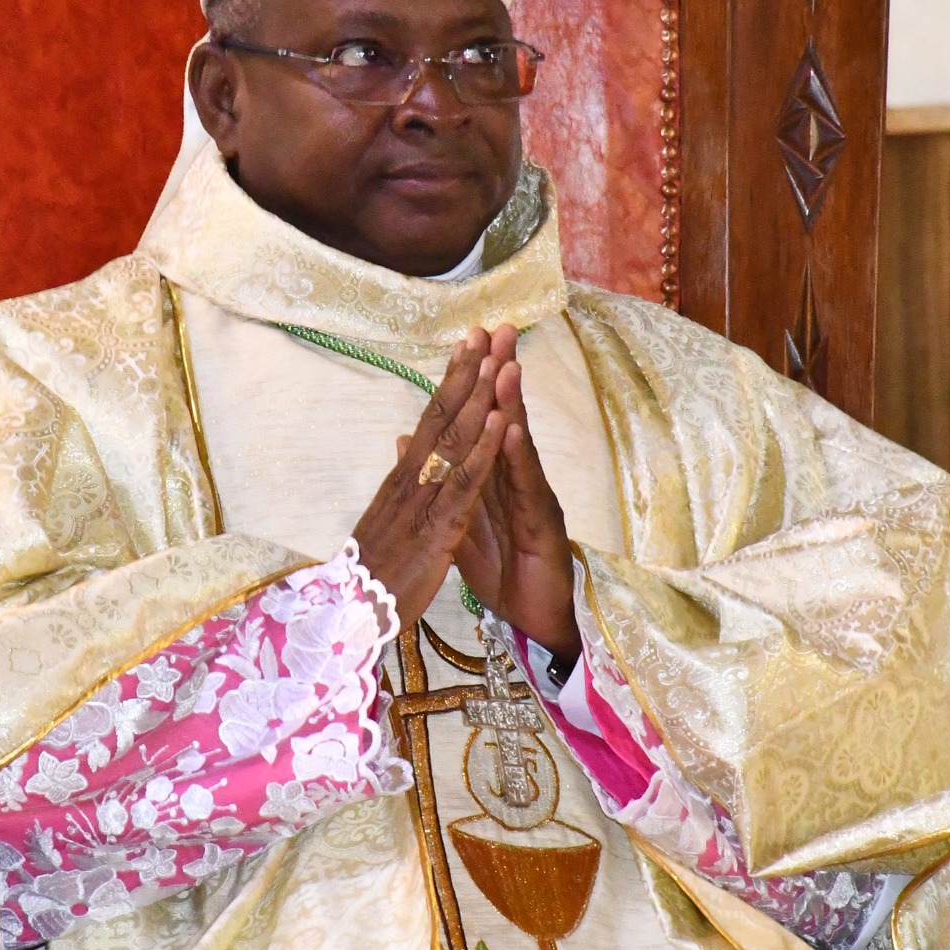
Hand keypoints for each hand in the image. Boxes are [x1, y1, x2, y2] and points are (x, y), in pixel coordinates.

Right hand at [351, 329, 513, 628]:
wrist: (351, 615)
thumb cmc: (372, 573)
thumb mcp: (384, 519)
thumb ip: (400, 480)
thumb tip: (404, 441)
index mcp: (402, 479)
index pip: (430, 420)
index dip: (451, 380)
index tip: (468, 343)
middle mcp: (411, 480)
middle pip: (442, 417)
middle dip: (465, 372)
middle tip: (484, 328)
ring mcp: (424, 500)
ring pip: (456, 440)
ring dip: (479, 397)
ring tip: (498, 358)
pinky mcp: (439, 527)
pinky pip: (465, 482)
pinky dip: (485, 448)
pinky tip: (501, 420)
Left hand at [454, 327, 579, 663]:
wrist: (535, 620)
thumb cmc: (505, 571)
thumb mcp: (460, 521)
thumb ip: (438, 479)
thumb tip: (406, 441)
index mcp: (493, 479)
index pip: (482, 422)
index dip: (474, 383)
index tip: (467, 340)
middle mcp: (516, 481)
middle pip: (506, 420)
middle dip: (500, 374)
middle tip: (498, 329)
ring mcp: (533, 501)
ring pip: (521, 447)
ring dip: (513, 405)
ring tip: (506, 365)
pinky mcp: (543, 528)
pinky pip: (528, 490)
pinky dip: (519, 458)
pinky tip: (513, 430)